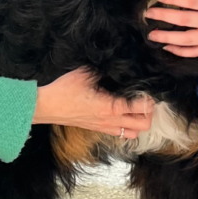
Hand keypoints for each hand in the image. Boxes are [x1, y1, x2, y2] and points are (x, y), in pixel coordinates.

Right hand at [32, 67, 154, 136]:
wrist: (47, 106)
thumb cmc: (65, 89)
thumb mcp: (86, 73)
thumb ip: (106, 70)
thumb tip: (120, 64)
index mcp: (111, 107)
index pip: (141, 107)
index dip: (149, 98)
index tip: (149, 88)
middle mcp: (111, 121)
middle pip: (144, 125)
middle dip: (150, 112)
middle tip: (146, 98)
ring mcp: (106, 127)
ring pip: (135, 133)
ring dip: (140, 121)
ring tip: (138, 107)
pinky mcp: (99, 129)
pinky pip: (122, 134)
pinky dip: (129, 126)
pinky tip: (124, 113)